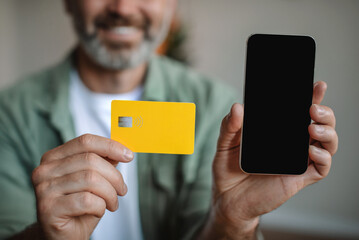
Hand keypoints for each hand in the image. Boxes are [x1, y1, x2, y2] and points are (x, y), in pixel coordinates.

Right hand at [31, 134, 133, 239]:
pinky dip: (100, 206)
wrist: (64, 236)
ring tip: (112, 203)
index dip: (110, 146)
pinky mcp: (48, 208)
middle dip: (114, 176)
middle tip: (122, 190)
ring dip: (110, 194)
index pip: (85, 142)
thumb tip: (122, 150)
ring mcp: (44, 189)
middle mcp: (44, 170)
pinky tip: (99, 211)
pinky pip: (87, 200)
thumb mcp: (94, 180)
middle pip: (90, 161)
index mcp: (54, 158)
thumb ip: (104, 162)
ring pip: (91, 180)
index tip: (129, 155)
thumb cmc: (80, 207)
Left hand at [210, 81, 337, 236]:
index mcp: (278, 132)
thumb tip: (237, 107)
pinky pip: (321, 167)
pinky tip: (309, 150)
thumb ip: (229, 126)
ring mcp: (297, 161)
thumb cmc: (228, 170)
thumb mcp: (225, 144)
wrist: (227, 199)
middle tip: (313, 108)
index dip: (312, 97)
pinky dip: (322, 157)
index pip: (299, 111)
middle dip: (324, 113)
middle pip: (320, 124)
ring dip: (327, 132)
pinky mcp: (298, 178)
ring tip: (311, 127)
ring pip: (327, 143)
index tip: (317, 85)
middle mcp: (292, 144)